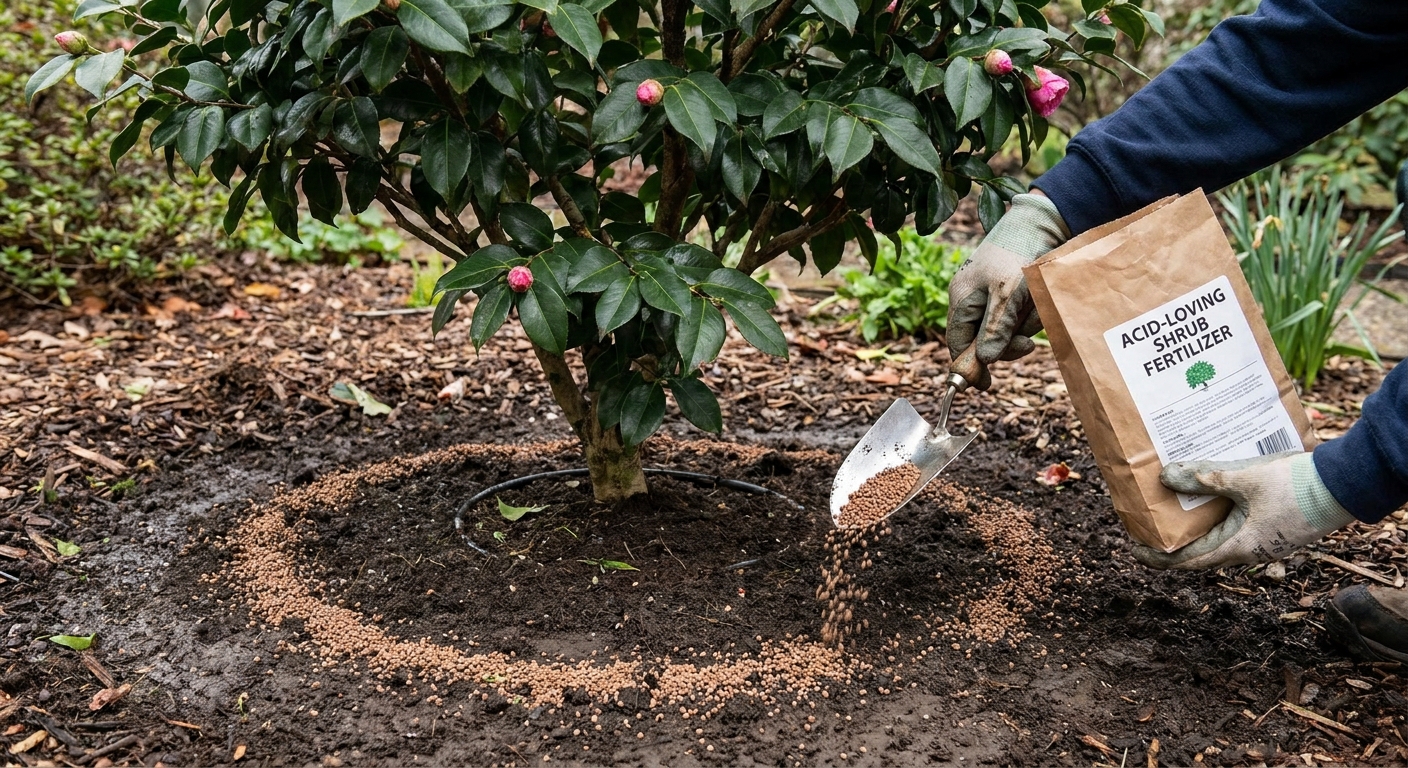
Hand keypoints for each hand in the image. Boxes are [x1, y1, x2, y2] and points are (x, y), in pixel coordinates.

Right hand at [946, 192, 1068, 389]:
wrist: (1041, 220)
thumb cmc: (1019, 253)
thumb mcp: (1007, 295)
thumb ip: (995, 329)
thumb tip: (984, 361)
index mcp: (962, 299)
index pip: (957, 343)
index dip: (969, 366)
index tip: (986, 384)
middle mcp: (972, 298)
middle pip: (984, 340)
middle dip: (1007, 342)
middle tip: (1029, 344)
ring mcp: (991, 294)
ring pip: (1006, 328)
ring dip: (1024, 325)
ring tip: (1037, 308)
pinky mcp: (1009, 289)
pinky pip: (1018, 314)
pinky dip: (1031, 313)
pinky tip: (1039, 301)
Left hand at [1133, 452, 1353, 569]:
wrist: (1344, 485)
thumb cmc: (1296, 485)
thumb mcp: (1243, 478)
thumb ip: (1204, 477)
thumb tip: (1166, 477)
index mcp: (1239, 547)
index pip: (1187, 562)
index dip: (1158, 559)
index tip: (1135, 550)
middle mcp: (1251, 552)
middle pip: (1202, 554)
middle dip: (1174, 542)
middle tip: (1151, 525)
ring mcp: (1266, 543)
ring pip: (1222, 542)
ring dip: (1198, 530)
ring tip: (1176, 510)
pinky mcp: (1277, 530)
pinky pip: (1239, 530)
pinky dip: (1220, 519)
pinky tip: (1212, 498)